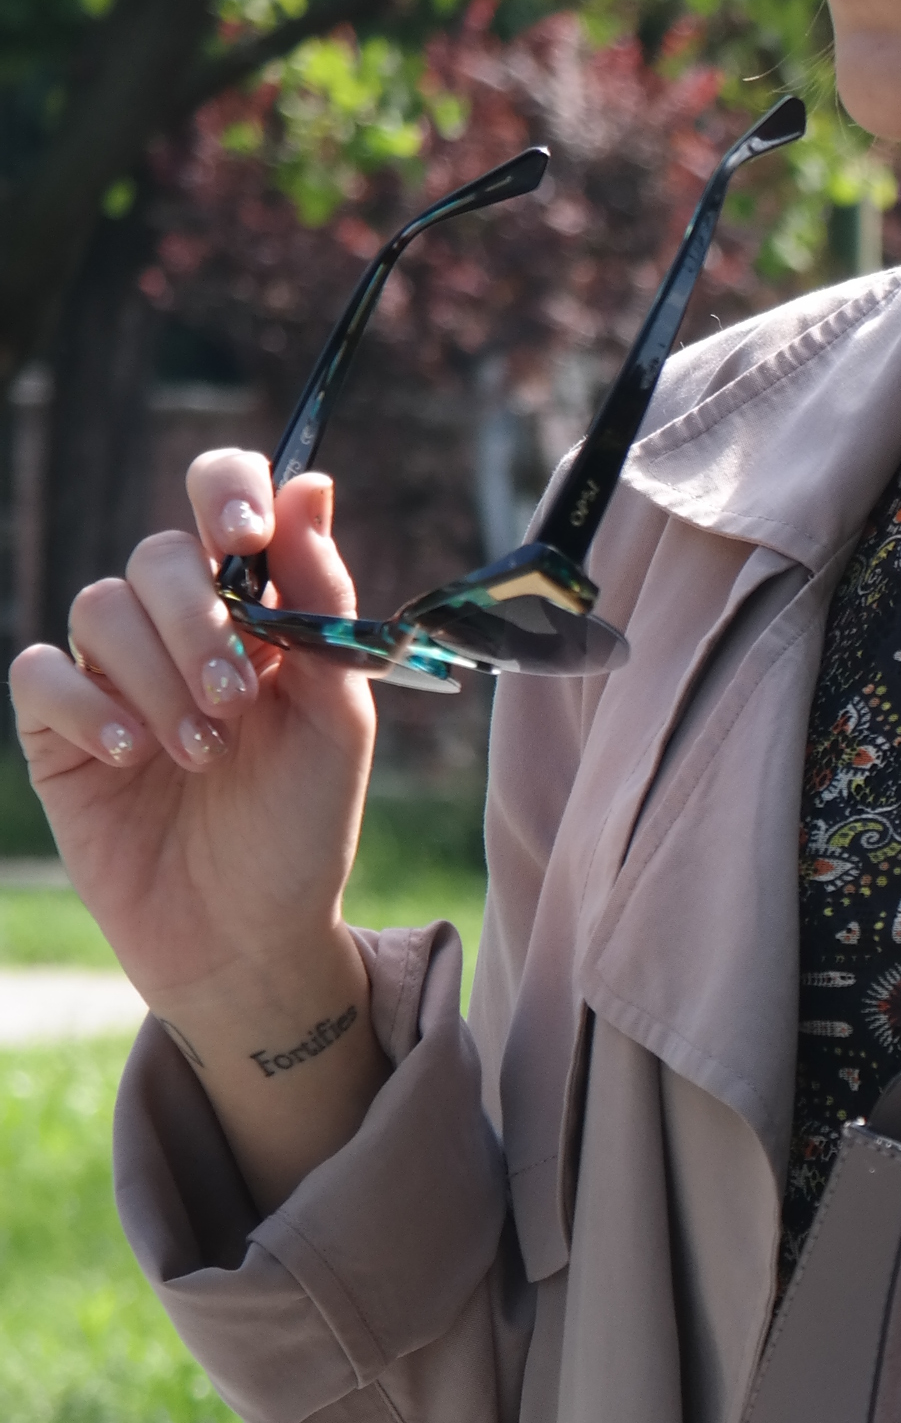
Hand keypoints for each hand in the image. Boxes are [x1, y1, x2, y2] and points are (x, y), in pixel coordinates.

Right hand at [9, 448, 387, 1207]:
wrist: (247, 937)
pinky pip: (42, 672)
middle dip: (195, 622)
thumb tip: (311, 485)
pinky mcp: (57, 729)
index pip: (226, 500)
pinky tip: (133, 760)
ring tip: (201, 754)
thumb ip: (322, 605)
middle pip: (156, 555)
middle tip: (233, 702)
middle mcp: (177, 628)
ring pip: (100, 608)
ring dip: (155, 679)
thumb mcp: (335, 720)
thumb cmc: (301, 829)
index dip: (226, 494)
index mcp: (254, 609)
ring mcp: (112, 675)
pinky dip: (88, 708)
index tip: (243, 540)